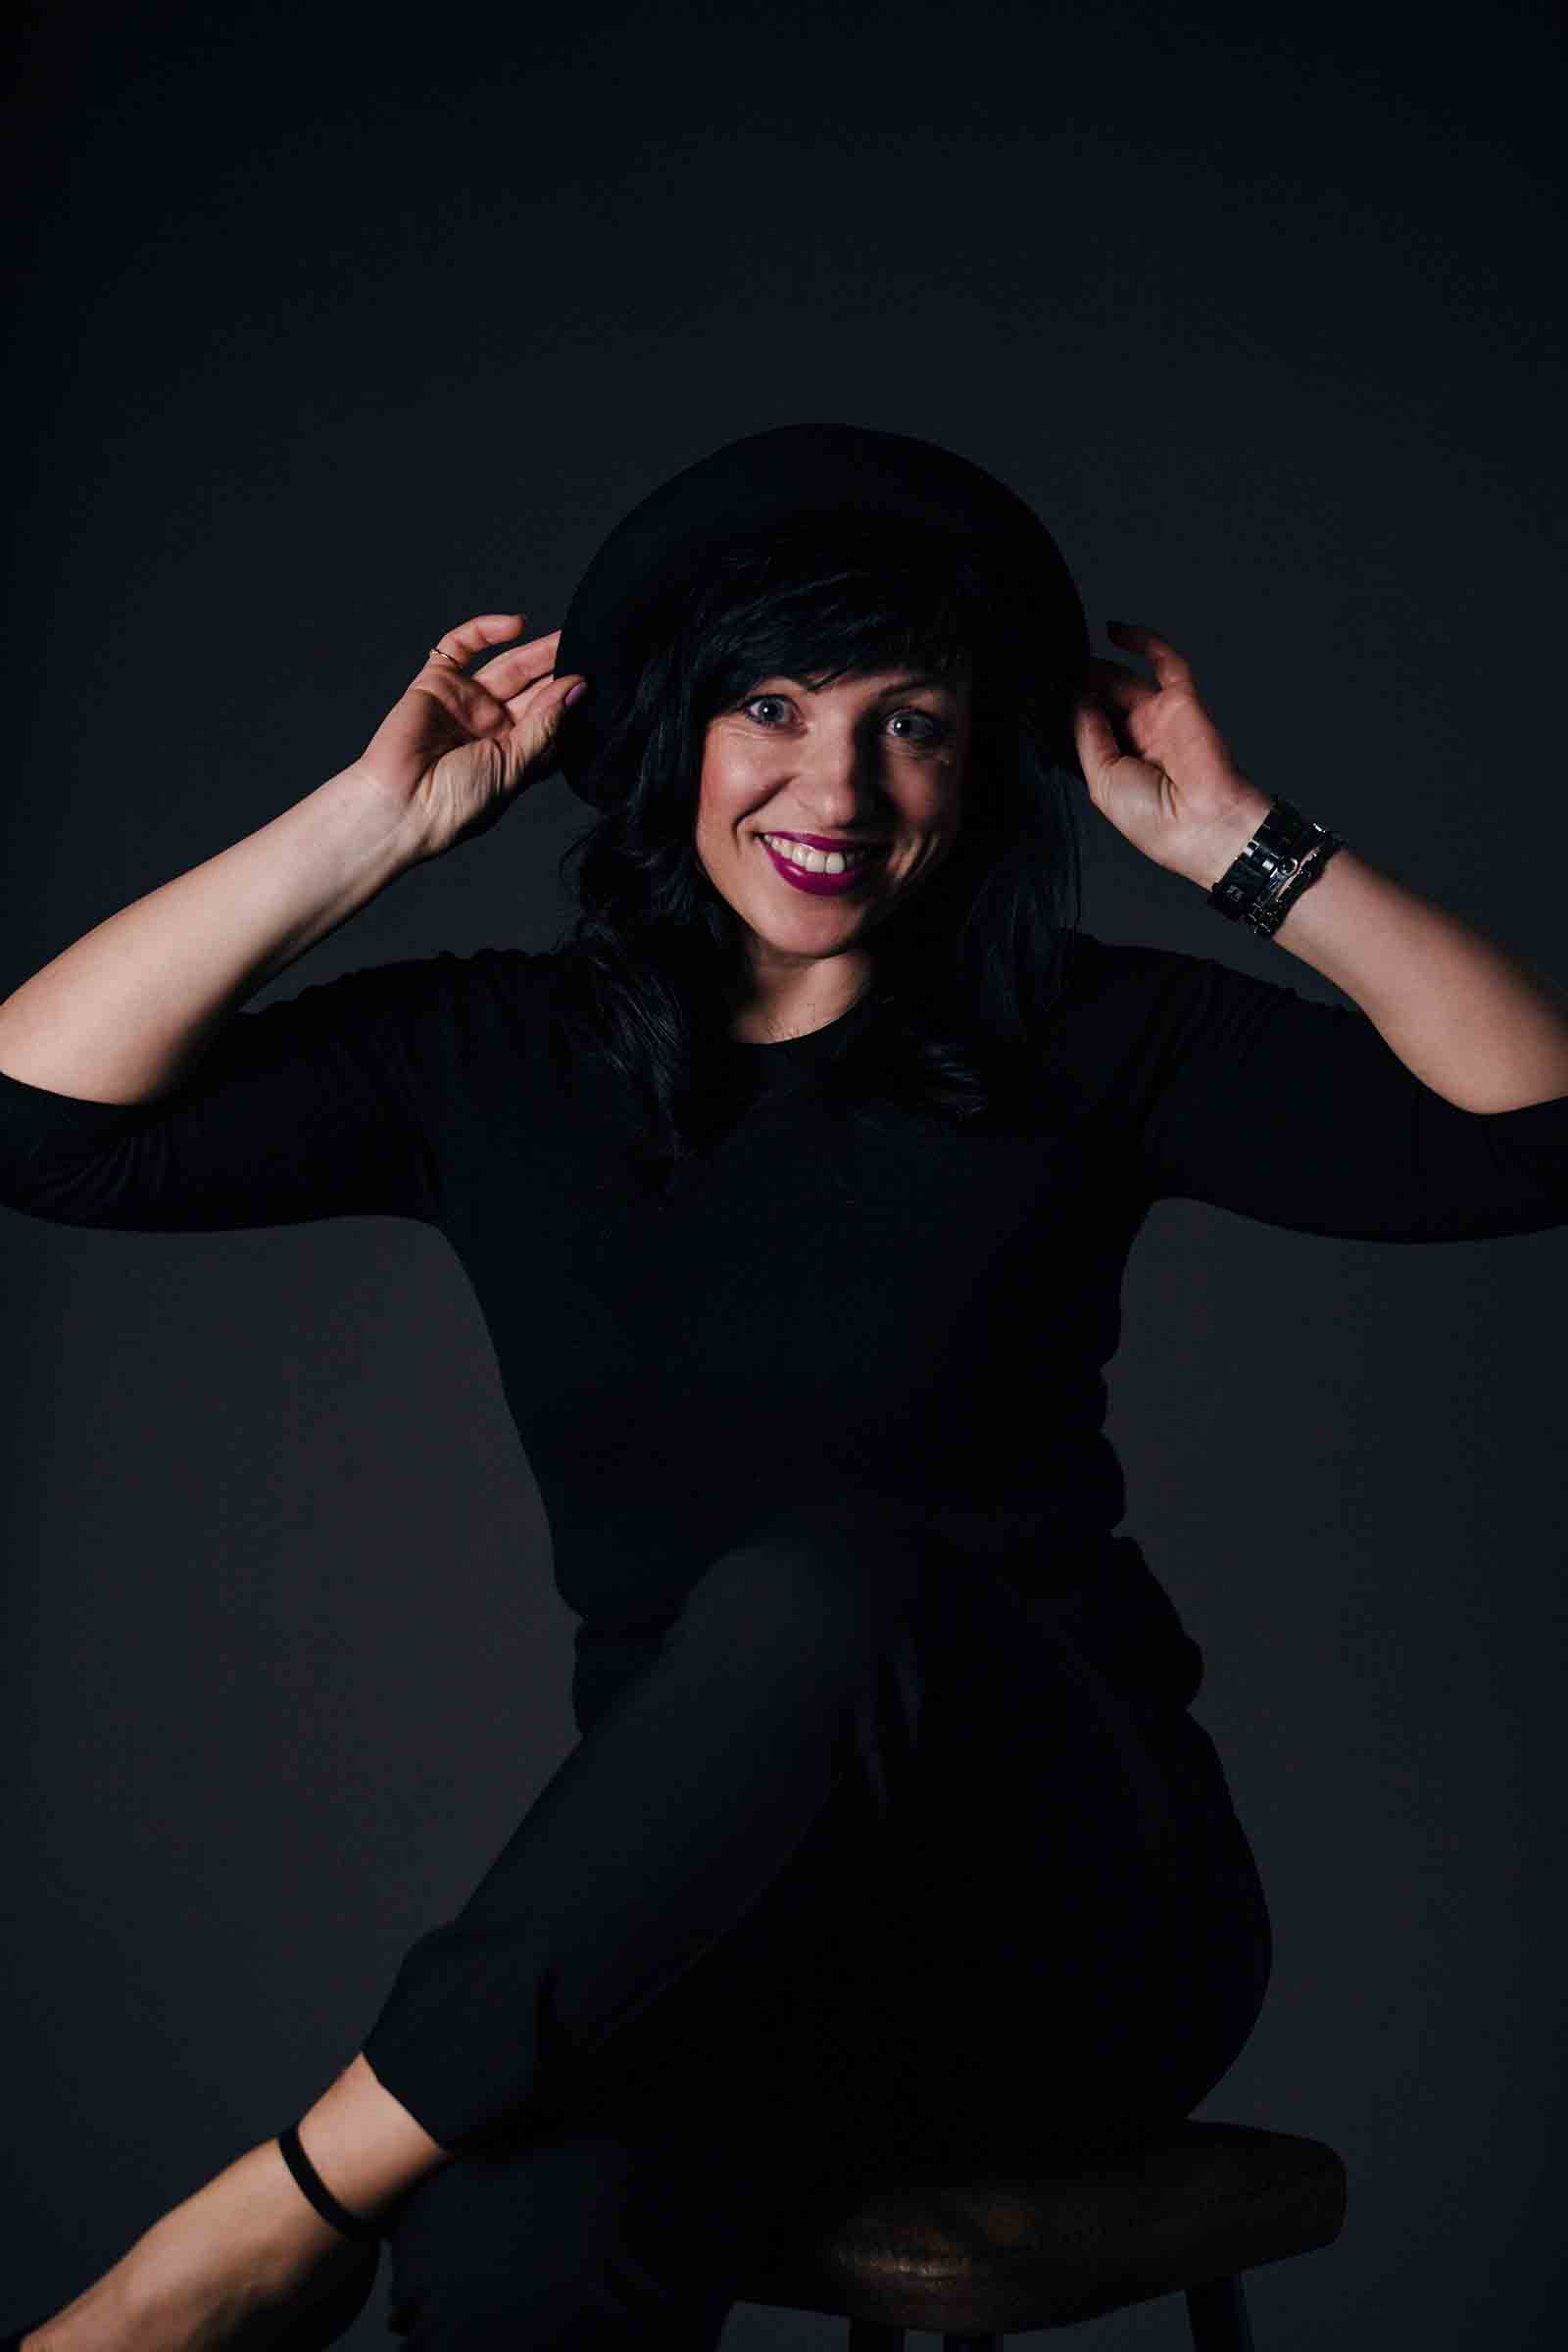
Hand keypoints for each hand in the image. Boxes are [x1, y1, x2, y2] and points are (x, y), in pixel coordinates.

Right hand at [348, 613, 586, 861]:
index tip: (600, 684)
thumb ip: (546, 725)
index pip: (551, 720)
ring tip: (566, 635)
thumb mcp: (514, 767)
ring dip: (536, 650)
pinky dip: (486, 630)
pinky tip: (516, 625)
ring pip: (507, 666)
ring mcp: (465, 703)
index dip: (572, 702)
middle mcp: (492, 727)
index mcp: (514, 754)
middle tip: (589, 646)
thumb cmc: (457, 804)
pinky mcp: (437, 683)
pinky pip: (461, 646)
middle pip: (533, 689)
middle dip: (559, 669)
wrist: (401, 807)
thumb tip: (577, 687)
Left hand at [1069, 621, 1271, 888]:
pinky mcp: (1182, 700)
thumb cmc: (1151, 817)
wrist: (1201, 822)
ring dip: (1099, 666)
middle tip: (1053, 668)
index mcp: (1116, 763)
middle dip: (1079, 684)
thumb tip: (1076, 695)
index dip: (1067, 708)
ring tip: (1071, 653)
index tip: (1041, 692)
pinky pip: (1164, 662)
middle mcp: (1137, 738)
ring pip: (1125, 679)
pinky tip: (1114, 630)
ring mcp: (1159, 717)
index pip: (1087, 726)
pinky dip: (1142, 641)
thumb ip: (1087, 734)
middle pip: (1101, 699)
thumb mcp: (1100, 778)